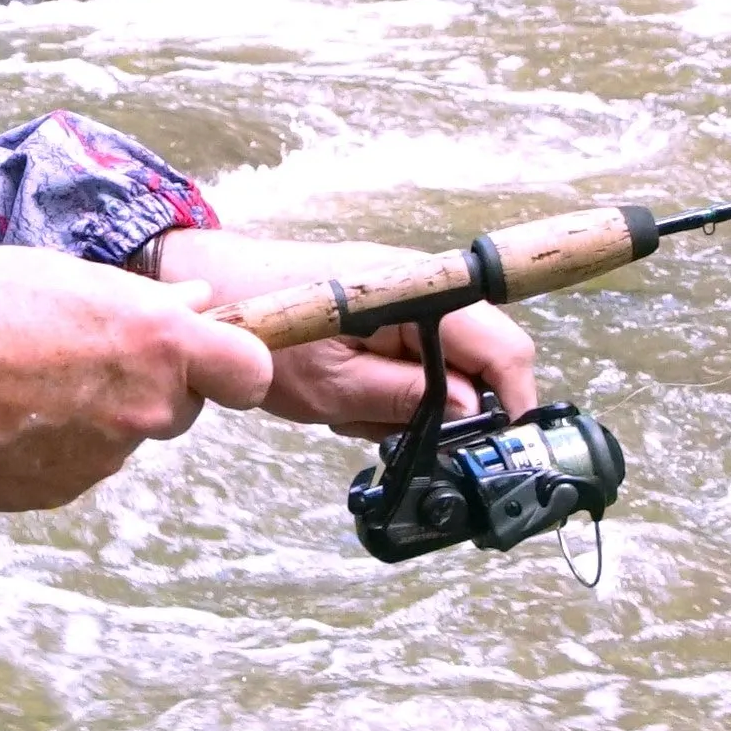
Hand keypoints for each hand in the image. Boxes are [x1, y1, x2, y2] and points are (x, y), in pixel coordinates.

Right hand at [0, 246, 275, 509]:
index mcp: (156, 343)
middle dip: (147, 385)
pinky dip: (52, 446)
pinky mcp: (60, 492)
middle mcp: (142, 408)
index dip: (235, 364)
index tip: (211, 355)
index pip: (249, 371)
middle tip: (81, 354)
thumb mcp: (64, 275)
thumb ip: (141, 301)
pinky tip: (6, 414)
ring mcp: (102, 459)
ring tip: (25, 379)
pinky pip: (75, 465)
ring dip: (92, 414)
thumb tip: (195, 308)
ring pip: (121, 436)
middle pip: (178, 407)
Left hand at [145, 231, 543, 437]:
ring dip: (412, 401)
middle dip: (450, 408)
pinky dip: (389, 386)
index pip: (503, 346)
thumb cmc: (262, 327)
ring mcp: (409, 293)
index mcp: (419, 293)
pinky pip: (417, 355)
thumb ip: (405, 399)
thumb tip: (472, 412)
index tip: (504, 446)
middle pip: (483, 357)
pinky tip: (346, 395)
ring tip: (351, 410)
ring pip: (449, 363)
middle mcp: (425, 284)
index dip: (514, 400)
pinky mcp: (390, 306)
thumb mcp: (332, 385)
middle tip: (394, 432)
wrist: (216, 284)